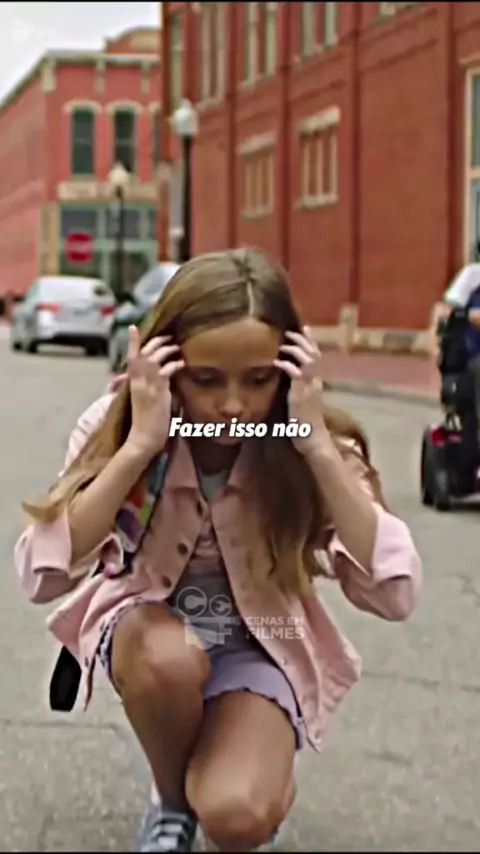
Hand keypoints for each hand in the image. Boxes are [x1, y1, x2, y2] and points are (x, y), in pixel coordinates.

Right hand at [125, 326, 184, 458]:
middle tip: (169, 337)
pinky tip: (182, 364)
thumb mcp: (146, 401)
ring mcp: (147, 387)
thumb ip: (152, 388)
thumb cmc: (146, 424)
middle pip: (144, 354)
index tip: (133, 328)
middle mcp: (138, 382)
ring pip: (154, 359)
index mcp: (133, 384)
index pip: (130, 358)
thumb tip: (163, 378)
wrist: (143, 440)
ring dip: (166, 350)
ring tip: (177, 348)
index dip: (132, 342)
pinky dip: (174, 365)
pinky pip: (165, 372)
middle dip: (156, 342)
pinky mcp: (158, 393)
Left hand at [274, 326, 328, 455]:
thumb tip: (288, 381)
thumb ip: (298, 390)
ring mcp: (310, 388)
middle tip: (291, 331)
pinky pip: (297, 374)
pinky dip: (288, 365)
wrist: (312, 441)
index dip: (311, 342)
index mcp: (316, 383)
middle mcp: (316, 383)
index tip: (304, 329)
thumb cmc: (305, 426)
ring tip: (283, 344)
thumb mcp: (301, 403)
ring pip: (308, 360)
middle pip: (314, 354)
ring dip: (295, 349)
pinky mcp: (302, 395)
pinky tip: (277, 362)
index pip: (316, 357)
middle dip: (303, 340)